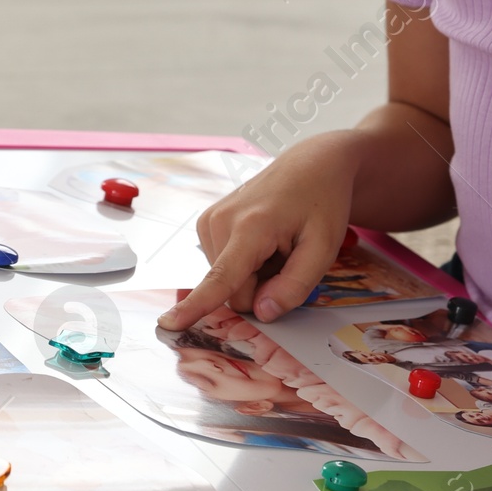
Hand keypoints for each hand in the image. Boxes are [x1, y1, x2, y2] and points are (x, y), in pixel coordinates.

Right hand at [159, 137, 357, 330]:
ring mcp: (209, 220)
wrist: (309, 166)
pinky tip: (262, 242)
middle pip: (233, 290)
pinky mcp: (206, 224)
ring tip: (276, 244)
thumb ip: (295, 285)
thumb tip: (261, 313)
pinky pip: (222, 266)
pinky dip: (245, 263)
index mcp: (251, 226)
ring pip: (226, 281)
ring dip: (255, 274)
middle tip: (287, 256)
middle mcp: (220, 221)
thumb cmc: (320, 204)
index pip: (222, 277)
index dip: (196, 306)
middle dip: (261, 287)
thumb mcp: (323, 248)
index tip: (168, 324)